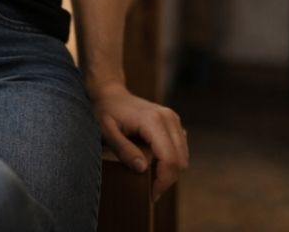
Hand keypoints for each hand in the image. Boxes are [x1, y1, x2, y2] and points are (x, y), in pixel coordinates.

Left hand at [86, 79, 188, 202]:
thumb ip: (123, 150)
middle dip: (167, 180)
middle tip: (150, 190)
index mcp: (153, 121)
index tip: (150, 194)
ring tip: (151, 179)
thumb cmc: (105, 111)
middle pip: (180, 161)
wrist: (110, 93)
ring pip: (183, 157)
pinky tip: (156, 164)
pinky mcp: (174, 122)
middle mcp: (168, 118)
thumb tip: (142, 169)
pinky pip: (181, 149)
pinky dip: (172, 161)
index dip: (163, 181)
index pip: (170, 159)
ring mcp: (173, 118)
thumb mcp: (106, 131)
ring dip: (170, 172)